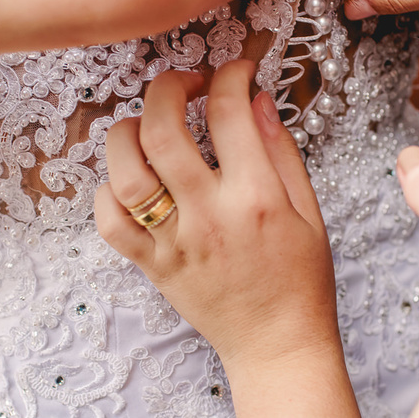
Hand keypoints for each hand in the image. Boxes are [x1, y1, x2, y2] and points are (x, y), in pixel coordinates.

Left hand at [95, 60, 339, 372]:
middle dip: (167, 88)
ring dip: (129, 134)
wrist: (277, 345)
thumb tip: (255, 99)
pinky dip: (109, 190)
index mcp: (257, 199)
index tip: (235, 72)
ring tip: (149, 126)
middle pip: (163, 131)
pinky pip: (110, 221)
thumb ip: (280, 151)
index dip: (230, 77)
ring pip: (125, 173)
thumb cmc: (299, 280)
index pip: (229, 114)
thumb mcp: (309, 210)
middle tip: (184, 84)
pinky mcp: (153, 266)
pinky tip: (133, 179)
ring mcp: (175, 243)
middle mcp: (210, 217)